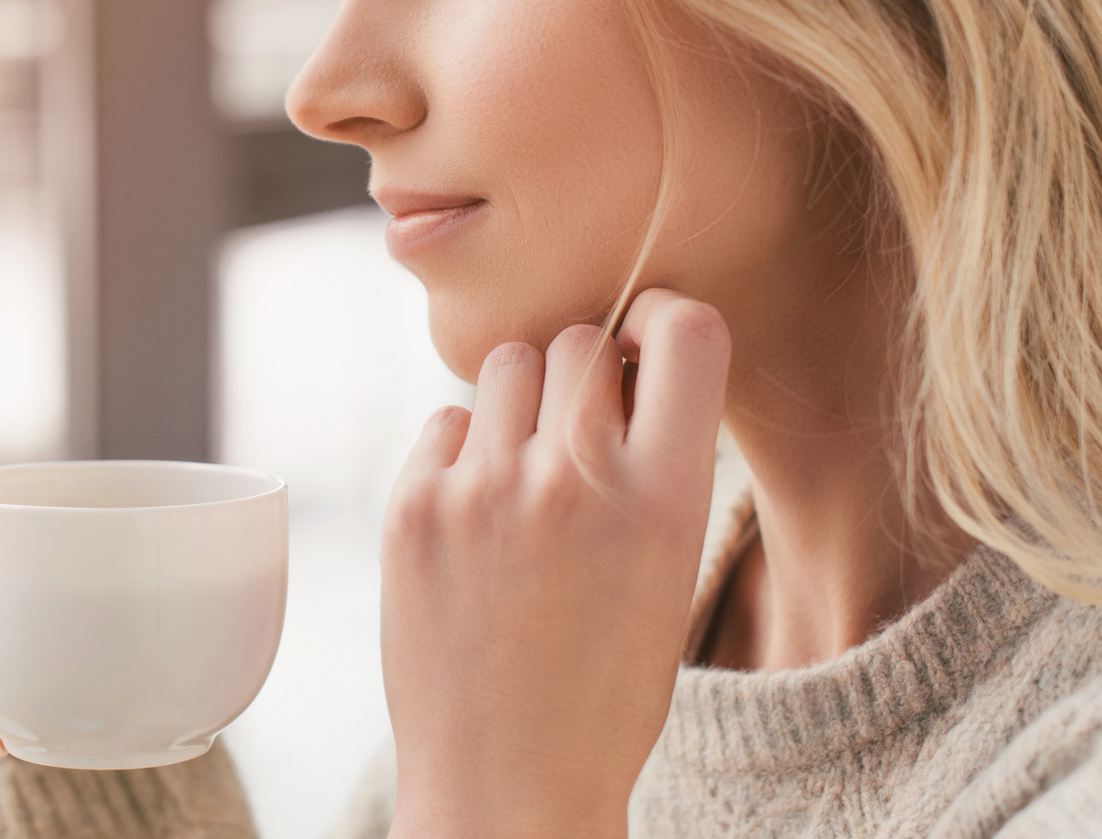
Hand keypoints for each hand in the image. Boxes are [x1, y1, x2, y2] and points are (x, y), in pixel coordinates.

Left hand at [380, 289, 729, 838]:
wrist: (509, 783)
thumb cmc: (602, 685)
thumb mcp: (665, 573)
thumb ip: (650, 465)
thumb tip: (619, 362)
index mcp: (665, 501)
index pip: (689, 334)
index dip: (666, 318)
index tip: (649, 337)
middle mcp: (574, 479)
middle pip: (581, 339)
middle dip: (586, 371)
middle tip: (580, 434)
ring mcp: (484, 489)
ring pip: (506, 365)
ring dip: (520, 401)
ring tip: (523, 476)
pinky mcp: (412, 506)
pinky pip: (444, 422)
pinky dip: (461, 450)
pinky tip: (475, 518)